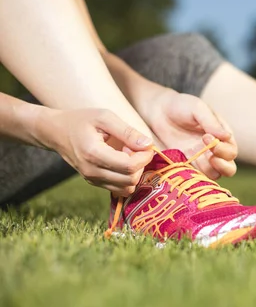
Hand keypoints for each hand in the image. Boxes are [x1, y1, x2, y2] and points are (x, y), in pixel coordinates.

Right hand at [37, 108, 154, 195]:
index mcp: (94, 154)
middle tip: (135, 148)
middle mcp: (92, 172)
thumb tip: (148, 145)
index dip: (145, 157)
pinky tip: (122, 162)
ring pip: (127, 188)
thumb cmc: (81, 120)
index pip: (130, 166)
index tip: (146, 144)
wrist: (56, 132)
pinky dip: (127, 178)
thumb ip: (128, 132)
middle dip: (141, 165)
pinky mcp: (94, 183)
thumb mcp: (105, 117)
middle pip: (131, 180)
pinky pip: (119, 189)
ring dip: (135, 173)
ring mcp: (92, 180)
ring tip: (127, 155)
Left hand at [144, 89, 236, 179]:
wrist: (159, 111)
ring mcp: (201, 159)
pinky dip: (194, 176)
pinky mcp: (187, 165)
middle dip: (222, 164)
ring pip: (216, 175)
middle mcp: (215, 150)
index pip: (232, 150)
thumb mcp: (198, 108)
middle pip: (229, 167)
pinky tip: (185, 167)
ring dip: (209, 171)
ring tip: (196, 160)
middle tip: (209, 155)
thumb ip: (211, 122)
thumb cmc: (182, 106)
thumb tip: (227, 136)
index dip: (223, 148)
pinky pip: (196, 177)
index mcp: (222, 136)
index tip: (205, 137)